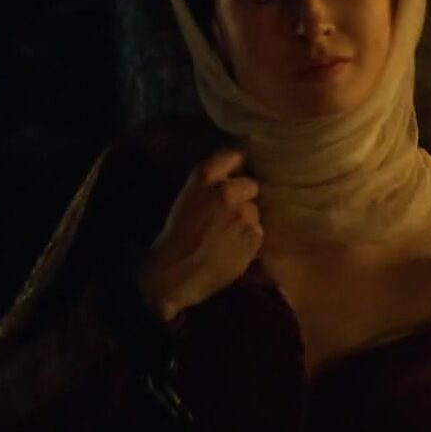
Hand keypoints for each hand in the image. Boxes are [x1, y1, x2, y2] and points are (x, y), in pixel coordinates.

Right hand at [138, 147, 262, 323]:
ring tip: (225, 235)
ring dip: (246, 219)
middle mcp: (228, 190)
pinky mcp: (254, 235)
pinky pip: (257, 231)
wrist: (172, 276)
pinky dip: (249, 238)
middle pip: (251, 185)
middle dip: (243, 196)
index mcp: (205, 176)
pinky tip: (230, 248)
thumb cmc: (176, 237)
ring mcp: (244, 212)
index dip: (237, 166)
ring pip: (255, 210)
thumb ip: (213, 183)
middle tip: (226, 214)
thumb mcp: (187, 198)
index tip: (236, 171)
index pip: (235, 155)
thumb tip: (239, 171)